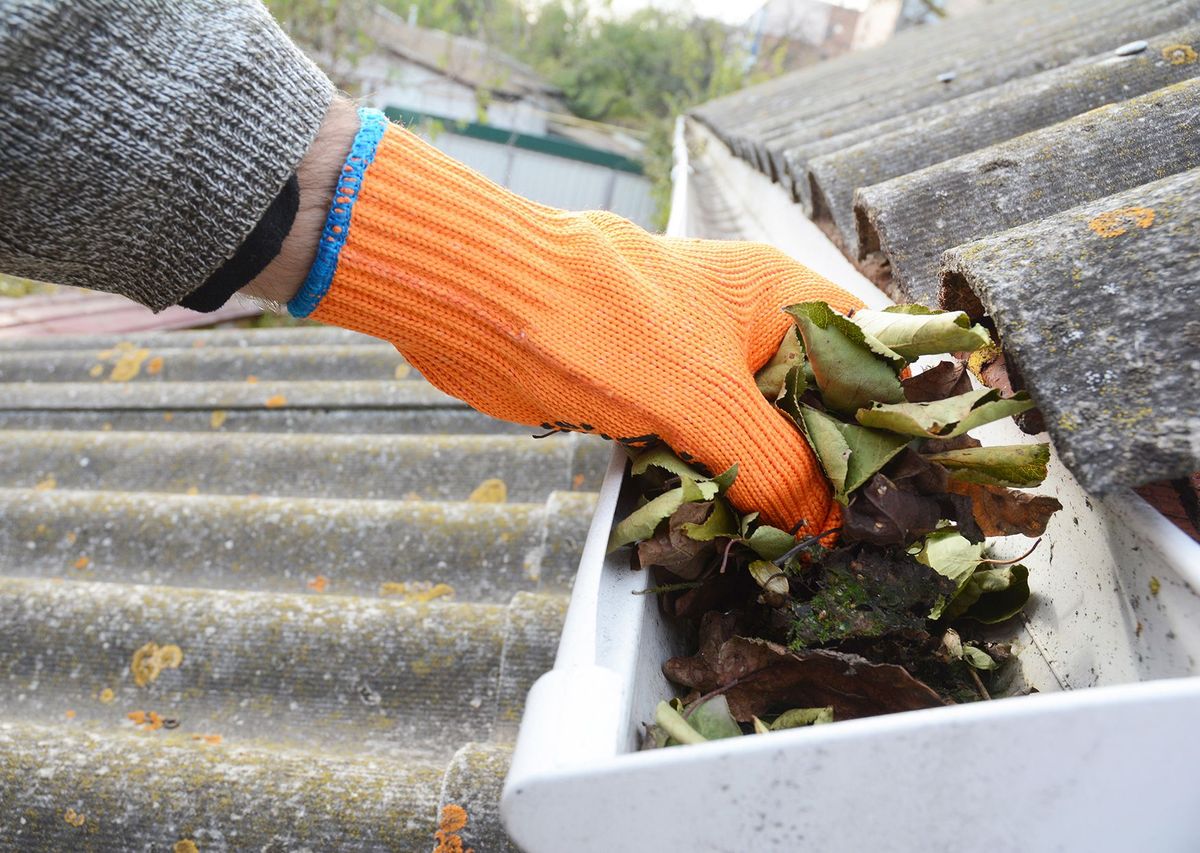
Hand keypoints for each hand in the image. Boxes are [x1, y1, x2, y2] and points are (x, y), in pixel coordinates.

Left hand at [278, 106, 862, 534]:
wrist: (486, 307)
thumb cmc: (600, 322)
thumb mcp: (706, 399)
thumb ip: (773, 462)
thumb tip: (821, 526)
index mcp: (781, 297)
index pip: (871, 352)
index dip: (897, 414)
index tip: (911, 484)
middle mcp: (750, 329)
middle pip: (817, 404)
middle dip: (833, 467)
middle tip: (859, 536)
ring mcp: (702, 366)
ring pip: (761, 434)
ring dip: (776, 486)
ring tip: (807, 548)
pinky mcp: (657, 400)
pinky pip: (708, 451)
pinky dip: (722, 489)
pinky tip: (740, 532)